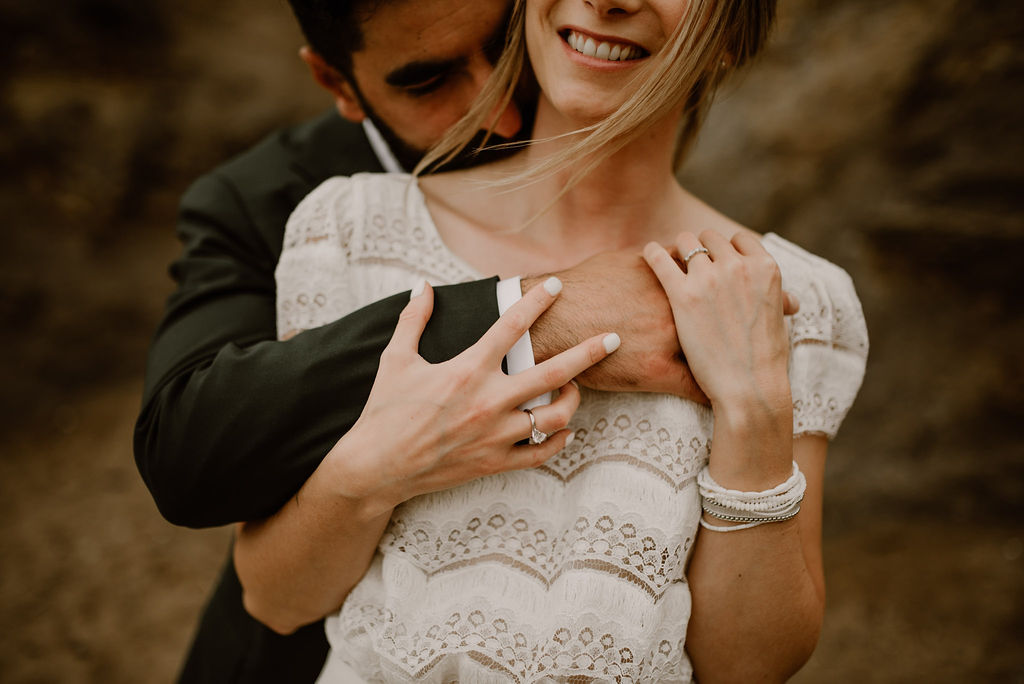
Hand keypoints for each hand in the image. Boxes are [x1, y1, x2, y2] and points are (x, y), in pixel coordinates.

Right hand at [334, 278, 619, 514]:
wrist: (376, 467)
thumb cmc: (384, 412)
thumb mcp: (395, 359)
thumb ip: (413, 319)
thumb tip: (423, 286)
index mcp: (467, 371)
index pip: (511, 327)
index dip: (536, 301)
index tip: (556, 285)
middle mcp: (489, 401)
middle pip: (553, 372)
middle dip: (588, 352)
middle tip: (612, 338)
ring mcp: (496, 435)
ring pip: (555, 416)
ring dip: (573, 400)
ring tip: (575, 387)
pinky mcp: (494, 463)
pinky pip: (541, 454)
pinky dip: (559, 441)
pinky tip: (565, 430)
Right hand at [524, 249, 799, 403]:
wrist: (555, 317)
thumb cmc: (586, 286)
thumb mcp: (625, 263)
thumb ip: (657, 260)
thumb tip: (670, 251)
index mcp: (679, 281)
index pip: (732, 280)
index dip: (759, 286)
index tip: (782, 292)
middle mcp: (683, 310)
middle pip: (737, 314)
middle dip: (765, 315)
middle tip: (791, 313)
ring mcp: (673, 342)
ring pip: (723, 355)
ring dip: (747, 360)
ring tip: (770, 363)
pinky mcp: (657, 372)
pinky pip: (695, 388)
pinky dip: (713, 394)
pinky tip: (729, 400)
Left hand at [643, 231, 791, 411]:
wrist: (747, 387)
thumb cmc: (765, 362)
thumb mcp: (778, 323)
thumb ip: (777, 302)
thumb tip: (790, 300)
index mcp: (766, 268)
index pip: (739, 240)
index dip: (727, 249)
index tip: (718, 259)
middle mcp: (738, 266)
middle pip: (711, 237)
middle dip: (702, 248)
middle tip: (691, 262)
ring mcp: (709, 278)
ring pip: (686, 242)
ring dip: (679, 249)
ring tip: (670, 258)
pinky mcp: (682, 294)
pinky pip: (659, 258)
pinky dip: (652, 253)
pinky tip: (648, 254)